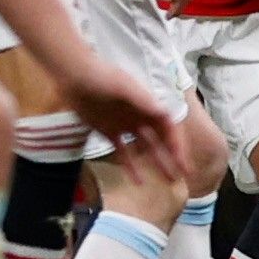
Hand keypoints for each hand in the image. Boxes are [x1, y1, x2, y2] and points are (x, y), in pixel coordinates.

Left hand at [62, 60, 178, 183]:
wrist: (75, 77)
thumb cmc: (103, 77)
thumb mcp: (124, 88)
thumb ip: (143, 102)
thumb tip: (165, 113)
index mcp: (148, 106)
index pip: (169, 129)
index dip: (178, 146)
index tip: (183, 163)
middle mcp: (140, 117)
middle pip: (161, 141)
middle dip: (173, 158)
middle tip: (182, 177)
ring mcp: (125, 126)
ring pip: (146, 149)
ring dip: (157, 163)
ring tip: (167, 181)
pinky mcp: (108, 132)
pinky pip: (122, 153)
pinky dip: (130, 166)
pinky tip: (138, 181)